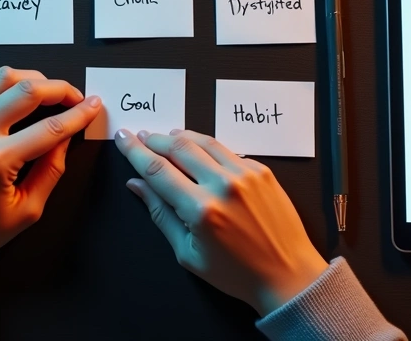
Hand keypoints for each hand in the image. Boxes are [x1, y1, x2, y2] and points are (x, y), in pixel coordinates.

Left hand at [0, 67, 100, 272]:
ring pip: (3, 76)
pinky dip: (4, 81)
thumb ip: (51, 169)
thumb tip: (66, 135)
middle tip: (75, 97)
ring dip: (33, 79)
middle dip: (60, 89)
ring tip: (49, 92)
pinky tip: (17, 92)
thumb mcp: (28, 209)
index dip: (78, 114)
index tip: (94, 106)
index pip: (50, 127)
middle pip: (28, 89)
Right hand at [116, 129, 328, 316]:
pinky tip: (201, 153)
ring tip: (166, 137)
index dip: (135, 151)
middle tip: (142, 136)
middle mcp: (223, 185)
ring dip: (181, 137)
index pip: (158, 170)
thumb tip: (136, 185)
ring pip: (205, 142)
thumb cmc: (235, 273)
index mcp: (201, 209)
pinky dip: (209, 148)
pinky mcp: (262, 171)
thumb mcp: (188, 252)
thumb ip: (160, 213)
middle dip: (156, 139)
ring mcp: (245, 174)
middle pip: (179, 148)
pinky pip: (228, 151)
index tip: (123, 138)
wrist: (287, 274)